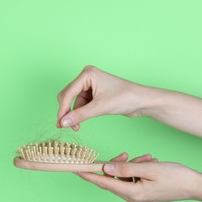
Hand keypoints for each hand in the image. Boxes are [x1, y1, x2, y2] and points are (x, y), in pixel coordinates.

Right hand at [56, 65, 201, 137]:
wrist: (142, 101)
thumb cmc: (125, 98)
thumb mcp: (100, 108)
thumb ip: (79, 116)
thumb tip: (62, 123)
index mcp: (87, 74)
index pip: (68, 93)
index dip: (62, 109)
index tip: (59, 123)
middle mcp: (86, 77)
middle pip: (67, 96)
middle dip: (66, 112)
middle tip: (65, 126)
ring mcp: (89, 85)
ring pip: (73, 102)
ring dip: (73, 115)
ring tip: (77, 127)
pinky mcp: (93, 93)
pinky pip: (80, 104)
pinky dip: (79, 113)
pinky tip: (81, 121)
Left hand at [75, 153, 201, 201]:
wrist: (195, 186)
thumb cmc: (176, 177)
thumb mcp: (149, 168)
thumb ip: (126, 168)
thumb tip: (105, 168)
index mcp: (132, 192)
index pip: (103, 182)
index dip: (88, 174)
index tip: (75, 169)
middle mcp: (132, 197)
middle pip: (112, 179)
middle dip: (114, 165)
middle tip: (123, 155)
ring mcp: (137, 196)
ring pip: (123, 177)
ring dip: (130, 165)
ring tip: (145, 158)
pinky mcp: (142, 192)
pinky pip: (131, 178)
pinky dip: (136, 169)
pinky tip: (147, 161)